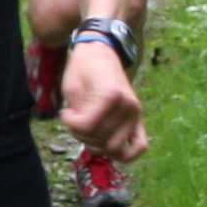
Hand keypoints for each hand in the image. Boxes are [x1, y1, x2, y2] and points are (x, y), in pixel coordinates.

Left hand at [60, 41, 146, 161]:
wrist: (101, 52)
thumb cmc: (82, 68)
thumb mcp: (72, 89)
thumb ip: (78, 116)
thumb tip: (86, 136)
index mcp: (110, 95)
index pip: (87, 127)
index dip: (70, 123)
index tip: (66, 112)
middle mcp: (128, 106)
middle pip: (100, 141)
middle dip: (81, 135)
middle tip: (75, 120)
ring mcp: (136, 113)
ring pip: (115, 149)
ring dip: (97, 144)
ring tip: (89, 129)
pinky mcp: (138, 118)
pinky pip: (140, 146)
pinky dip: (126, 154)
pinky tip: (109, 148)